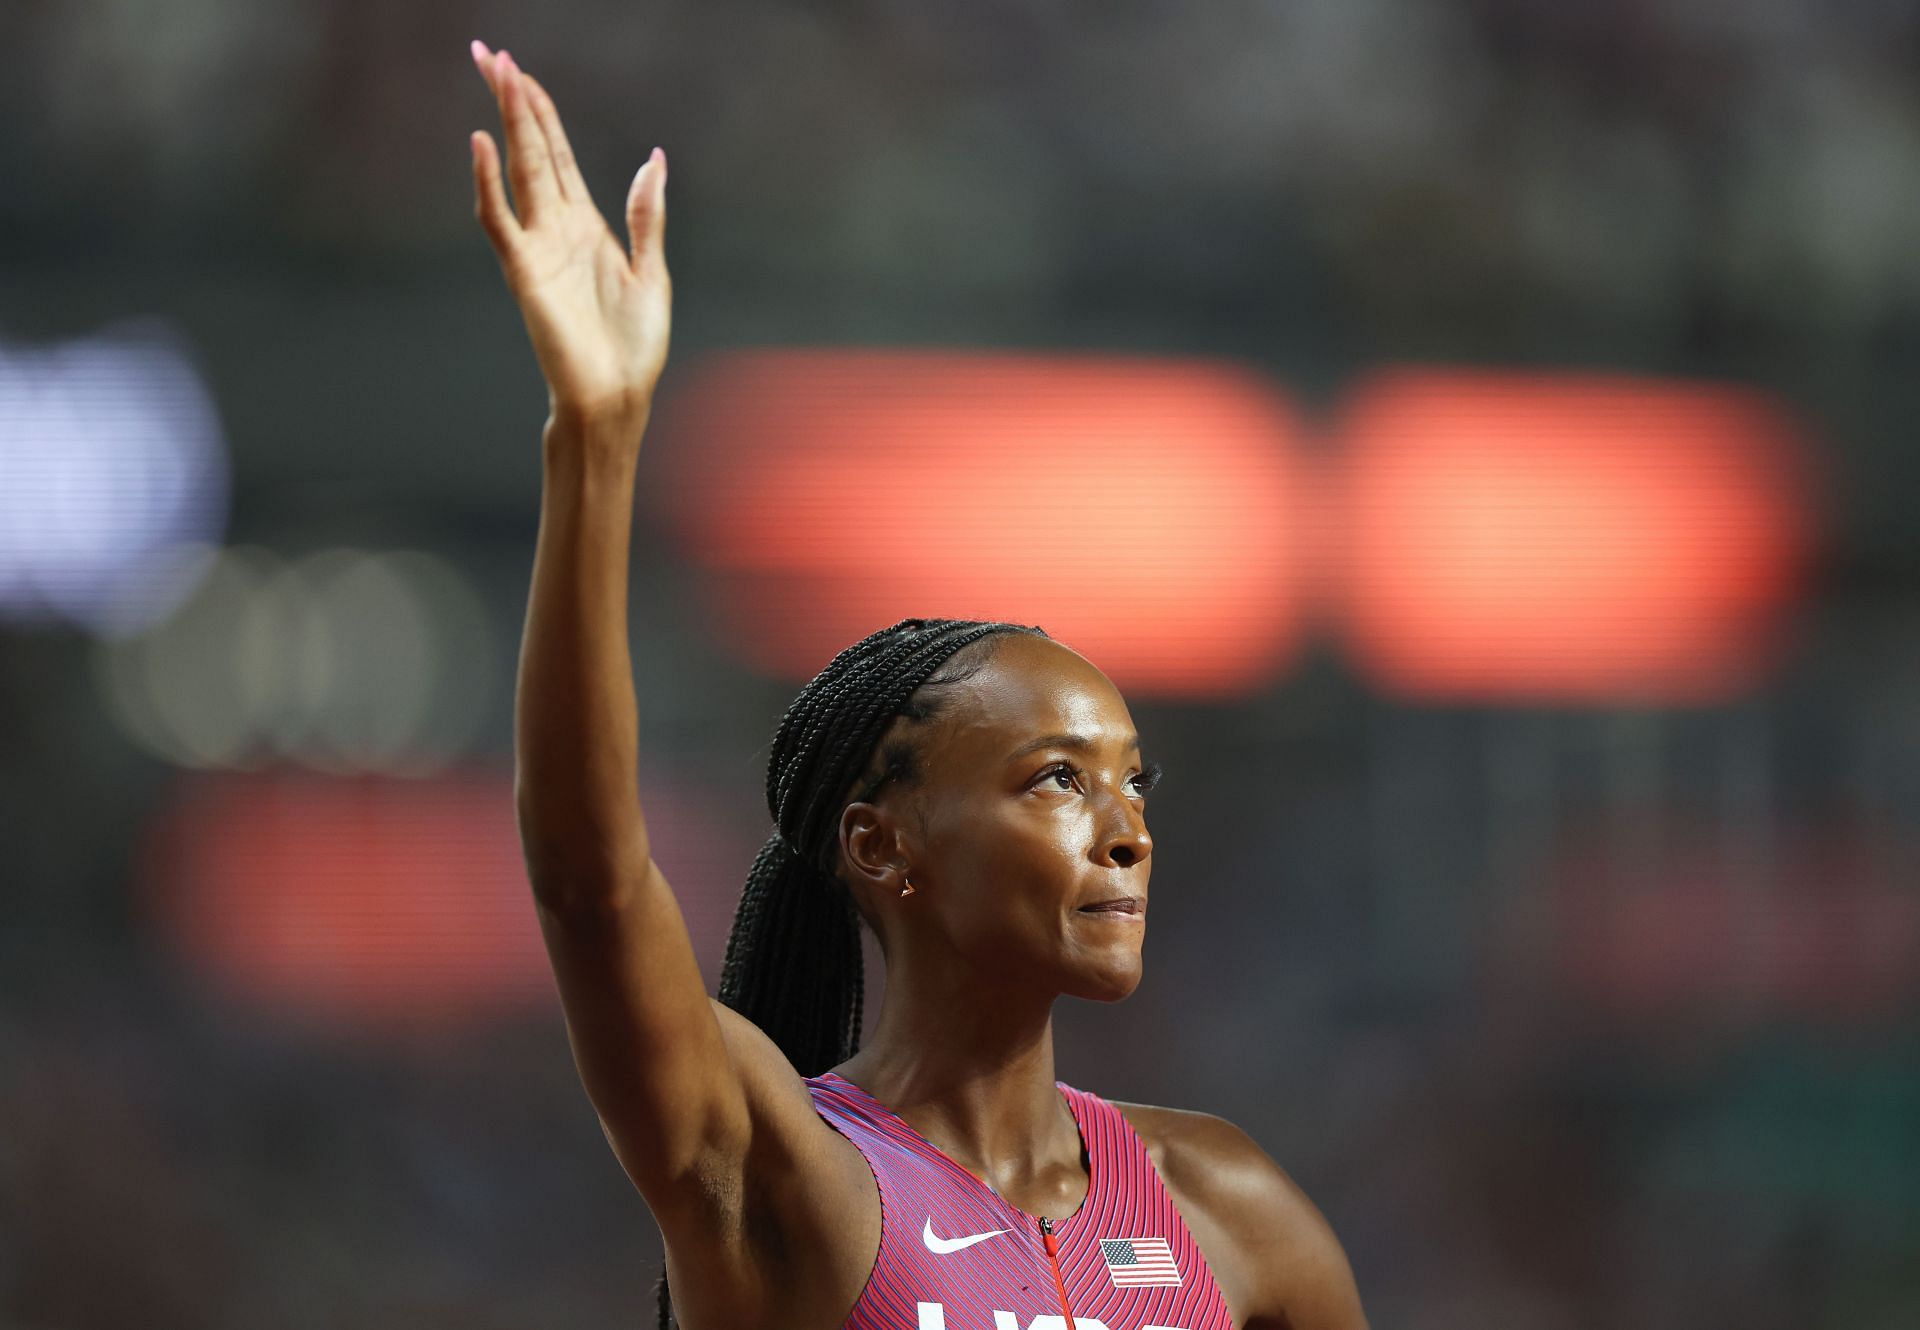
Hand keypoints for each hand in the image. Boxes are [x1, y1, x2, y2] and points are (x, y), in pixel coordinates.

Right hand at [469, 40, 669, 434]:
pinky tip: (483, 145)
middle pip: (530, 149)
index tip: (520, 69)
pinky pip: (500, 221)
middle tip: (488, 53)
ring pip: (517, 171)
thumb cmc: (633, 346)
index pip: (556, 152)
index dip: (539, 110)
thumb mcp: (653, 272)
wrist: (617, 396)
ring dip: (506, 123)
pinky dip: (488, 183)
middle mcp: (556, 228)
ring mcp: (538, 247)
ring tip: (495, 76)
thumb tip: (655, 159)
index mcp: (586, 224)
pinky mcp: (525, 273)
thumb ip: (647, 216)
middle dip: (513, 101)